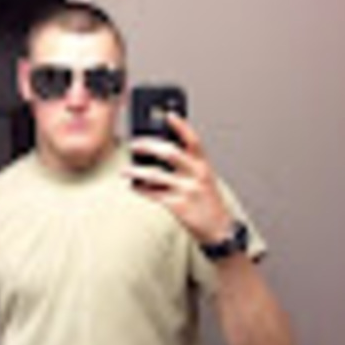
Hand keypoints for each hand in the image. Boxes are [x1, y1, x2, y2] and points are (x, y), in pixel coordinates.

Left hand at [125, 112, 232, 243]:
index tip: (169, 114)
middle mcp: (196, 174)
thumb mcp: (205, 178)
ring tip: (125, 170)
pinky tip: (134, 187)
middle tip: (134, 144)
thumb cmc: (208, 202)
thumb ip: (188, 165)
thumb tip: (161, 153)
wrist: (219, 229)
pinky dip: (141, 190)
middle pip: (169, 152)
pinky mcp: (178, 206)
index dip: (181, 125)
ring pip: (156, 175)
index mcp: (203, 165)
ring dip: (137, 171)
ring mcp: (187, 190)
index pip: (193, 140)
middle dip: (148, 146)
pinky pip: (154, 195)